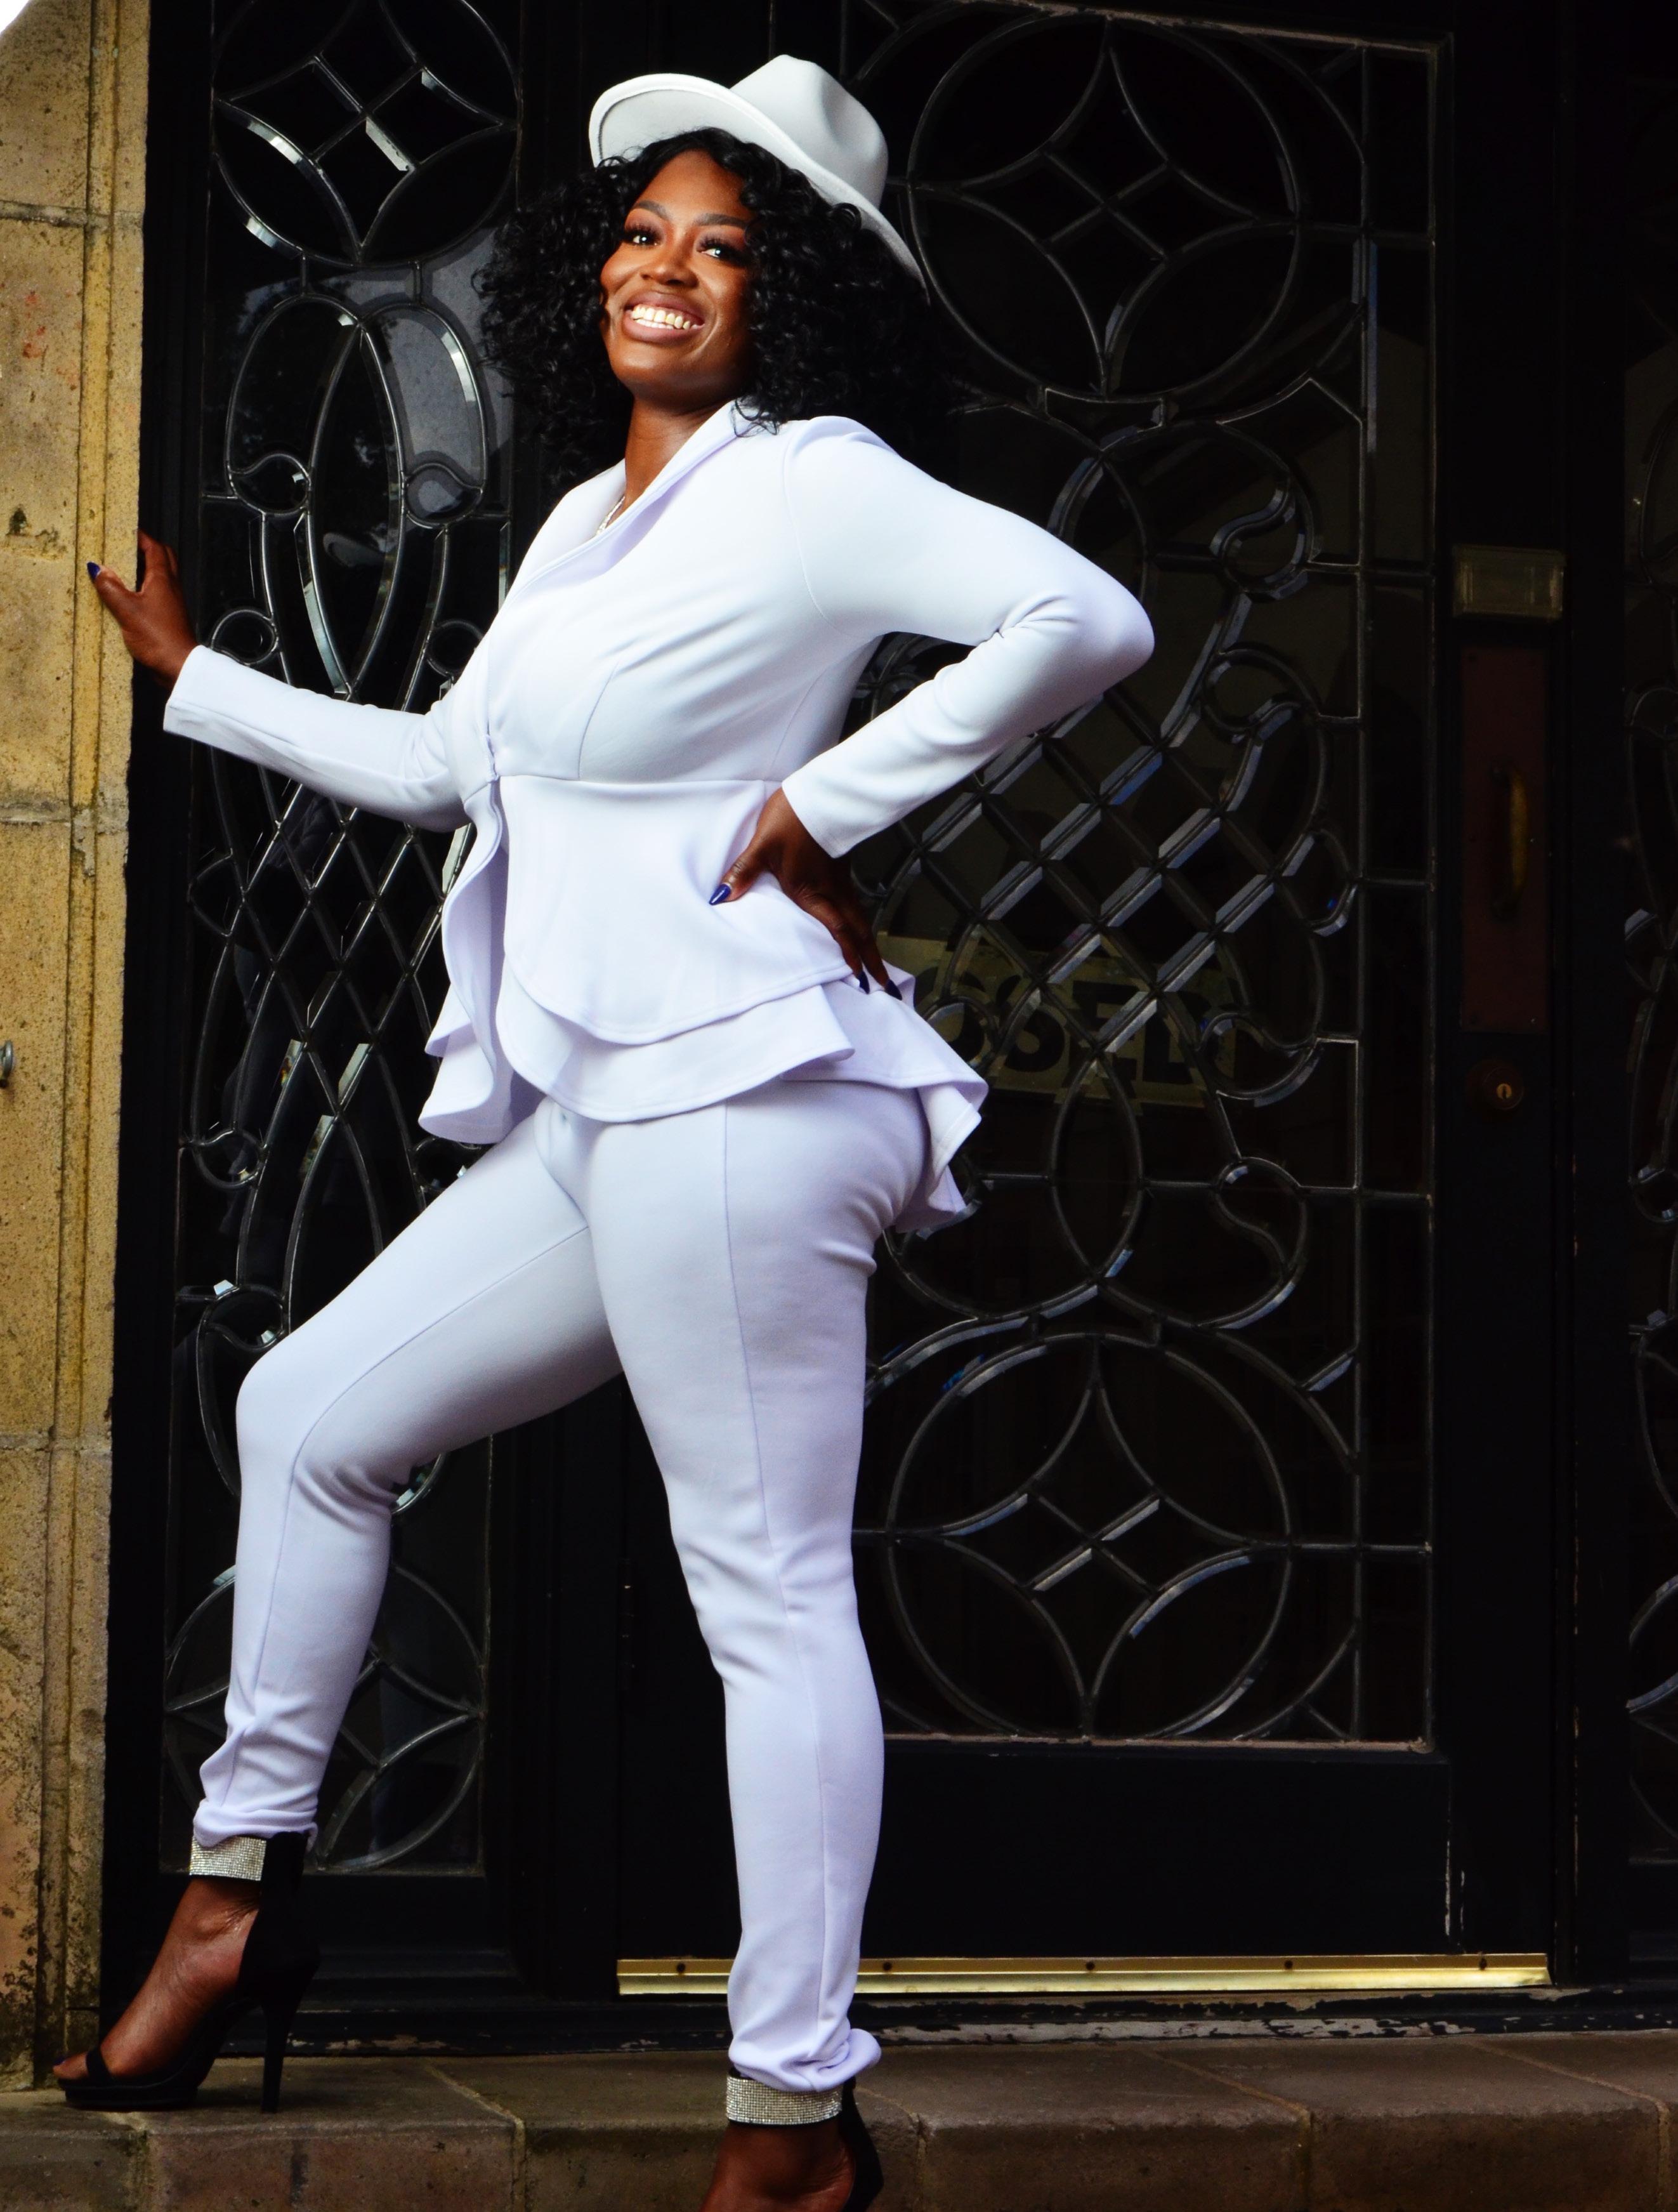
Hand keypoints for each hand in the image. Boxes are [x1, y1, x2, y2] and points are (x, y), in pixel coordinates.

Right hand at [87, 531, 196, 685]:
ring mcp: (172, 603)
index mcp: (163, 579)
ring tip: (121, 568)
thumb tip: (97, 568)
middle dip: (147, 549)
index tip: (125, 530)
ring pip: (160, 577)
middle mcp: (171, 587)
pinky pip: (157, 595)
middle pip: (163, 559)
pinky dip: (144, 588)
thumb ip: (111, 588)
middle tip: (125, 547)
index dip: (141, 537)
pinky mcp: (169, 618)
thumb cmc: (157, 637)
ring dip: (144, 569)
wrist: (179, 667)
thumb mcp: (128, 610)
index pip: (154, 548)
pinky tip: (127, 596)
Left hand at [712, 787, 894, 991]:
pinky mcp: (840, 869)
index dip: (849, 955)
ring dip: (868, 941)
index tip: (860, 979)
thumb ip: (743, 872)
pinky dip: (860, 921)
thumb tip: (722, 896)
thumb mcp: (762, 846)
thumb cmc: (790, 819)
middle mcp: (831, 890)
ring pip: (860, 917)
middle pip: (858, 929)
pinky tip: (859, 927)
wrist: (817, 792)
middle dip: (871, 958)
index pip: (838, 930)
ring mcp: (839, 880)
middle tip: (883, 982)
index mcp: (812, 891)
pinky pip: (854, 903)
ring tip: (876, 963)